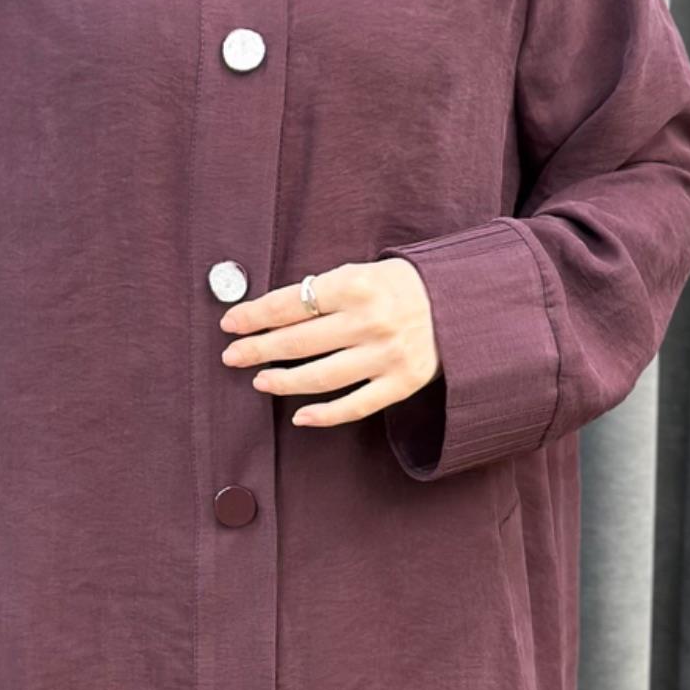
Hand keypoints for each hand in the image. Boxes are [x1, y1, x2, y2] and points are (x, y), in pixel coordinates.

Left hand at [218, 259, 439, 426]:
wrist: (459, 304)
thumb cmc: (399, 288)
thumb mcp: (362, 273)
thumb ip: (323, 292)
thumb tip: (269, 315)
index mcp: (355, 285)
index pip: (291, 304)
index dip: (255, 316)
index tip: (230, 325)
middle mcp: (369, 321)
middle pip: (298, 342)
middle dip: (258, 349)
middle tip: (232, 356)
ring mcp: (385, 355)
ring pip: (320, 377)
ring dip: (283, 382)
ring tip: (260, 381)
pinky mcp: (401, 383)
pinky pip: (354, 406)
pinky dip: (324, 415)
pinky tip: (300, 416)